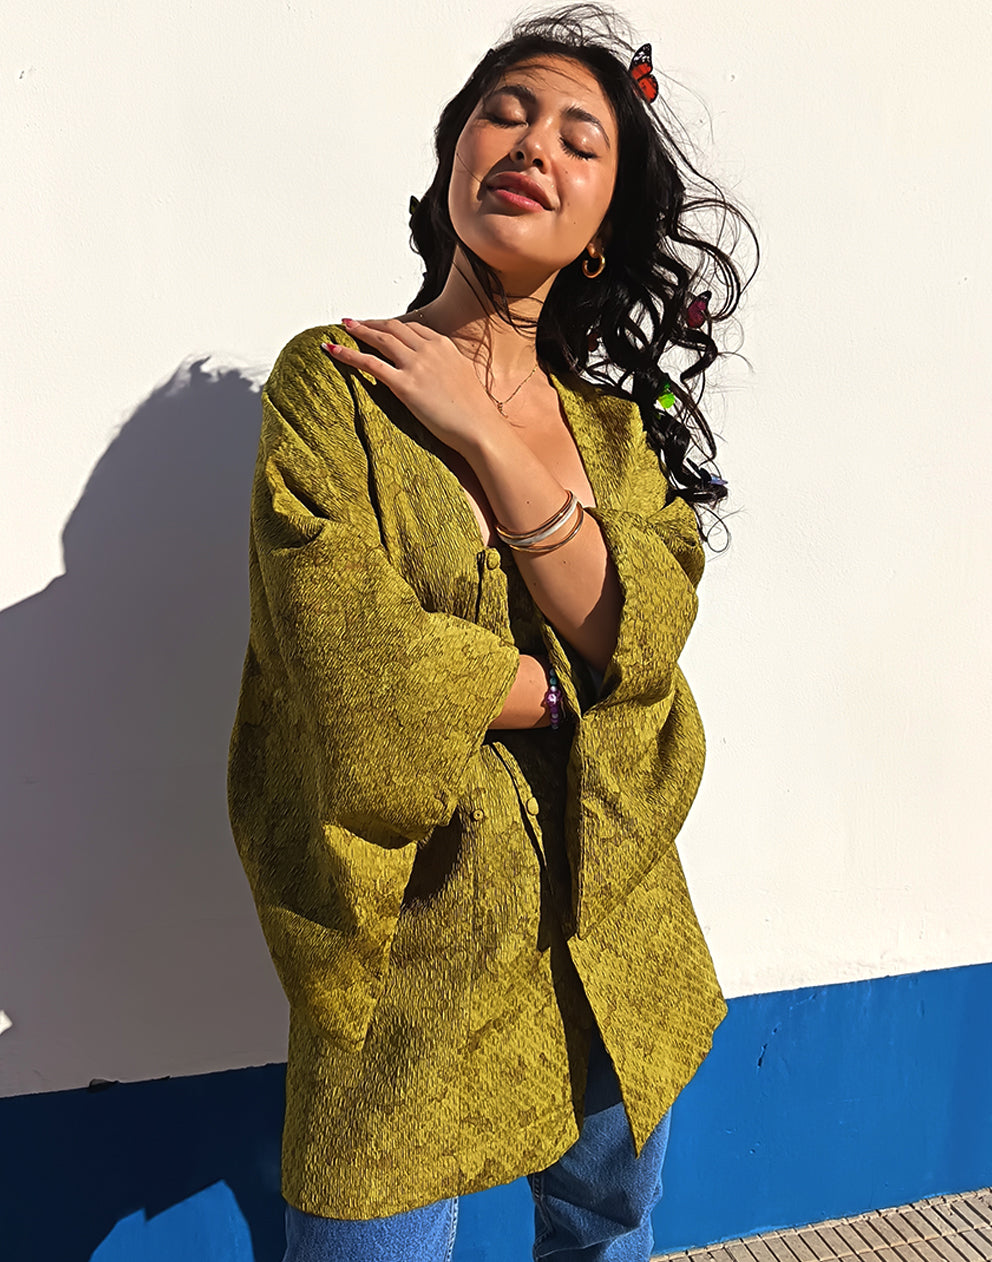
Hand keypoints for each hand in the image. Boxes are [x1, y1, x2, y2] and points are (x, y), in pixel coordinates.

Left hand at [322, 317, 501, 455]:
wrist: (479, 427)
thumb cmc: (475, 411)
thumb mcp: (464, 378)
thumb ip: (447, 368)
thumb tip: (438, 373)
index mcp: (444, 346)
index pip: (413, 328)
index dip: (393, 326)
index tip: (381, 327)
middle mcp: (429, 349)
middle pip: (394, 328)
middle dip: (372, 324)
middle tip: (355, 323)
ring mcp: (416, 365)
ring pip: (380, 339)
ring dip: (359, 331)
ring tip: (344, 329)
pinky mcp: (404, 384)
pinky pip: (370, 363)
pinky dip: (349, 354)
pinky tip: (334, 350)